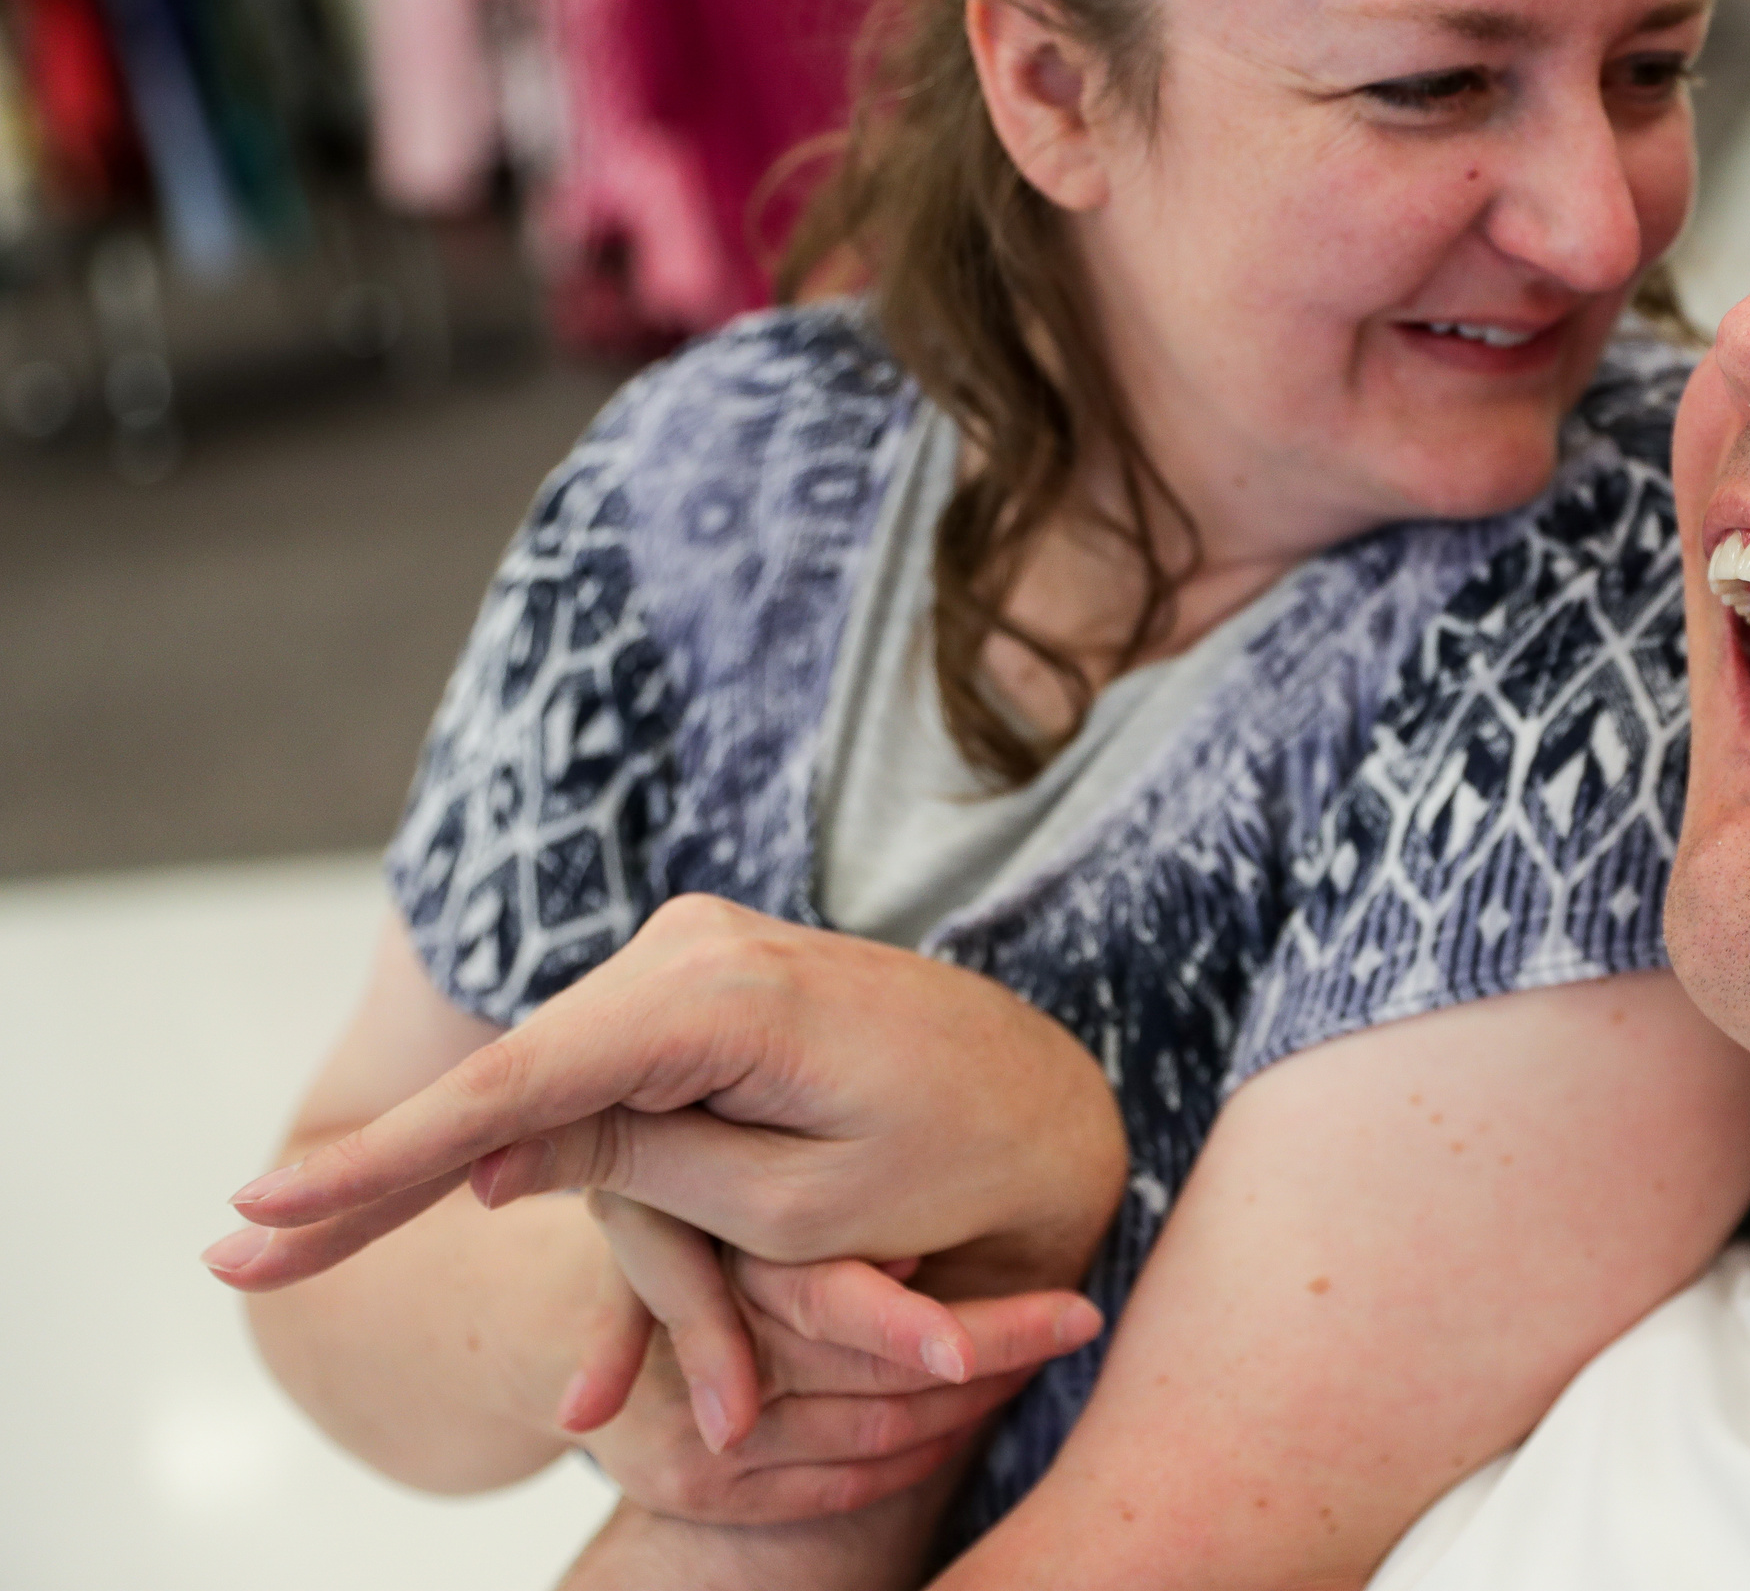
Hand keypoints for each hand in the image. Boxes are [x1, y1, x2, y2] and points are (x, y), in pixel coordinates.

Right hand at [207, 896, 1126, 1295]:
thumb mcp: (794, 1207)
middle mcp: (698, 948)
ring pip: (544, 1081)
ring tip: (294, 1235)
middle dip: (379, 1174)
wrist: (1056, 1102)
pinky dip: (527, 1140)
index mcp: (722, 999)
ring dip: (447, 1170)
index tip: (264, 1217)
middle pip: (506, 1079)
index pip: (519, 1088)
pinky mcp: (705, 987)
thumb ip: (637, 1169)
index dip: (386, 1162)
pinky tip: (419, 1185)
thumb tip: (487, 1151)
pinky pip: (599, 1075)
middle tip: (237, 1258)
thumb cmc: (956, 1171)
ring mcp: (699, 957)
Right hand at [563, 1194, 1095, 1524]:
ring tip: (1048, 1341)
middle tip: (1083, 1316)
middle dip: (992, 1354)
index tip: (1071, 1313)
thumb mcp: (733, 1181)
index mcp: (694, 1262)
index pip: (850, 1311)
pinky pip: (837, 1489)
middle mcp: (683, 1371)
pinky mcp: (690, 1488)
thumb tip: (912, 1259)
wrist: (557, 1305)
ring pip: (873, 1437)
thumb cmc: (670, 1201)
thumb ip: (806, 1226)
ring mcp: (686, 1446)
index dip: (961, 1325)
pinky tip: (967, 1413)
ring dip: (966, 1402)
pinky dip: (914, 1453)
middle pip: (880, 1381)